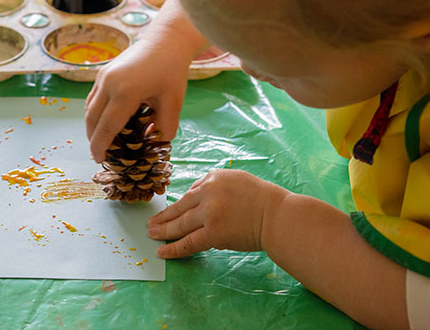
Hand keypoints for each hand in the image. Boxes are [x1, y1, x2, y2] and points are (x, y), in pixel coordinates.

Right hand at [85, 0, 206, 162]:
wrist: (166, 41)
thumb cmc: (172, 71)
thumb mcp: (173, 103)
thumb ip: (165, 128)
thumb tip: (151, 142)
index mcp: (126, 92)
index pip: (107, 126)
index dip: (101, 145)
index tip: (99, 159)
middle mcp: (109, 84)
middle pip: (92, 119)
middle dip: (93, 139)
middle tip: (100, 153)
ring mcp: (103, 76)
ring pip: (89, 109)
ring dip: (92, 126)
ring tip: (102, 140)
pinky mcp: (102, 72)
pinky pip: (93, 98)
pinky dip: (95, 113)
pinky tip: (104, 122)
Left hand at [147, 169, 289, 258]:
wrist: (278, 215)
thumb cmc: (265, 200)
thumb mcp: (238, 182)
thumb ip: (218, 188)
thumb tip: (198, 201)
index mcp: (214, 177)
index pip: (192, 191)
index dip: (181, 204)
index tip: (173, 211)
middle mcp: (208, 191)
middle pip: (180, 206)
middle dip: (164, 216)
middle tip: (151, 223)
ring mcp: (209, 212)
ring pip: (180, 224)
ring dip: (163, 230)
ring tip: (152, 234)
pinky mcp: (213, 232)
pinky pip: (188, 242)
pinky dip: (174, 248)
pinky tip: (162, 251)